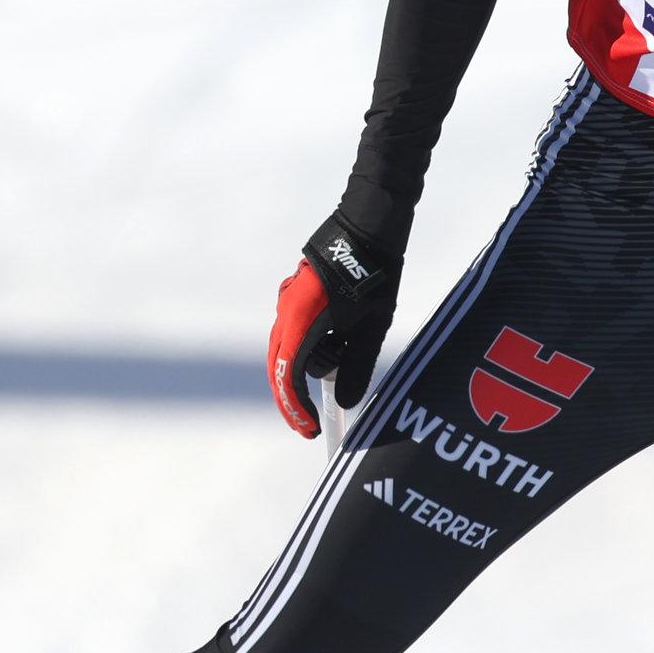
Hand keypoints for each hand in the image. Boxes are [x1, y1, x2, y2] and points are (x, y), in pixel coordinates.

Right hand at [267, 211, 401, 437]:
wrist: (368, 224)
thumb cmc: (375, 275)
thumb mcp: (372, 328)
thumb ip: (357, 366)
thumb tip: (346, 400)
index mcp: (301, 321)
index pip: (289, 375)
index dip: (296, 407)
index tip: (310, 428)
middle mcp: (287, 311)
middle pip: (279, 365)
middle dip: (293, 396)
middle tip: (309, 422)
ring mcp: (289, 299)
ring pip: (286, 346)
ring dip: (303, 369)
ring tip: (335, 379)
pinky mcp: (298, 292)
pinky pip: (295, 329)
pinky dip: (309, 347)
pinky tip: (334, 349)